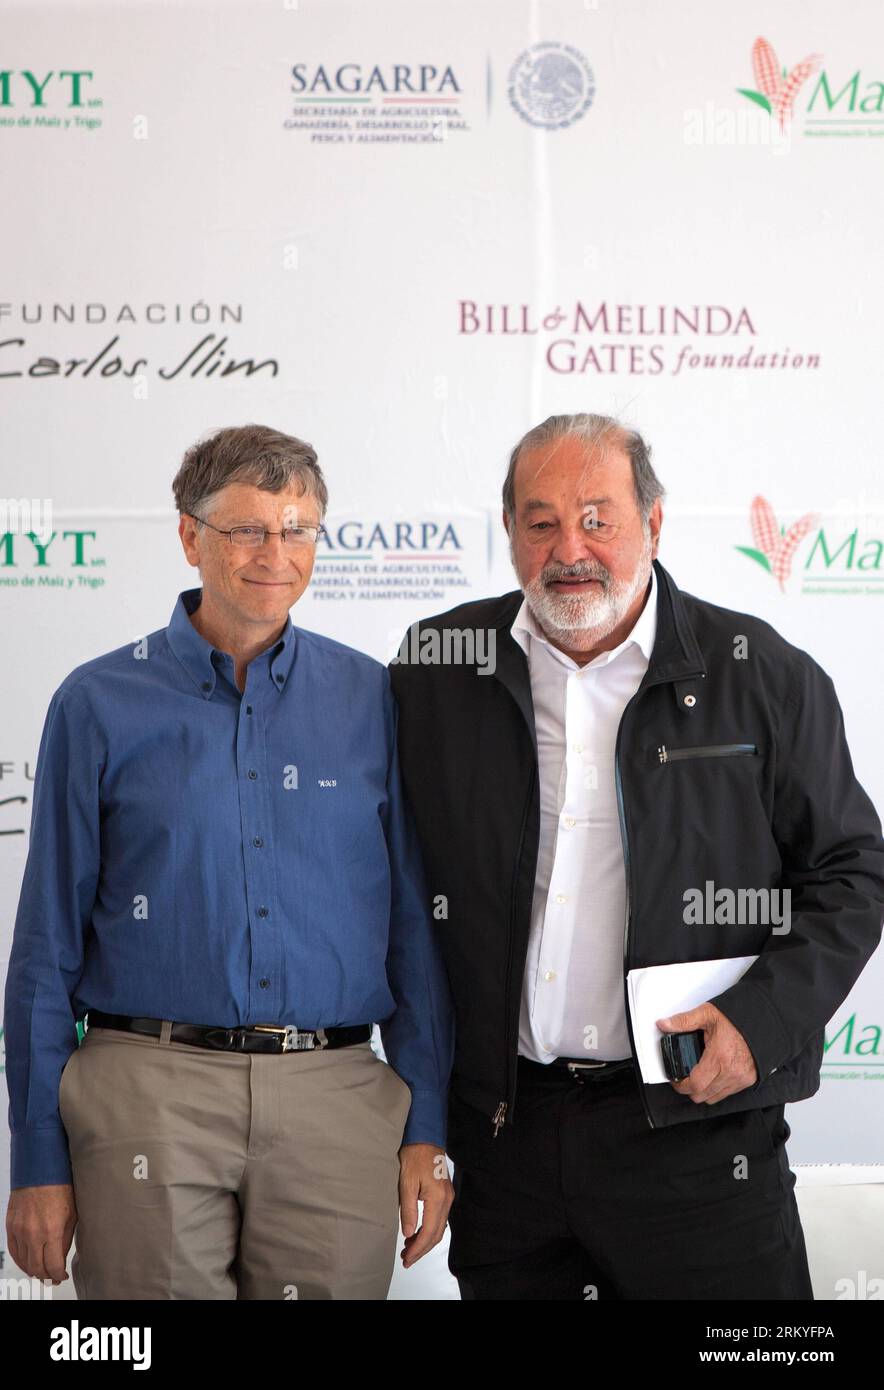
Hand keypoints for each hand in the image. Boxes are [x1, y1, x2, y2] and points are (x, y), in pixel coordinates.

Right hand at [6, 1184, 76, 1283]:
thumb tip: (61, 1259)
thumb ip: (65, 1240)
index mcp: (52, 1230)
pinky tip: (28, 1263)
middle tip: (53, 1276)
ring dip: (34, 1270)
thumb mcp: (71, 1214)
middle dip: (46, 1276)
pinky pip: (14, 1251)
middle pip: (37, 1268)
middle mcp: (33, 1233)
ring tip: (42, 1271)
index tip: (62, 1275)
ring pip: (24, 1262)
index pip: (53, 1265)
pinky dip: (21, 1261)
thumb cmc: (60, 1187)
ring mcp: (20, 1230)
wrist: (39, 1169)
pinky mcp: (11, 1226)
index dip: (58, 1275)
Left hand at [397, 1142, 452, 1268]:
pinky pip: (439, 1219)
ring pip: (439, 1228)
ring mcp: (448, 1197)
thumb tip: (409, 1233)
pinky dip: (429, 1230)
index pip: (429, 1232)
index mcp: (438, 1198)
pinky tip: (417, 1232)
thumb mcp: (406, 1183)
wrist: (425, 1138)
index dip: (418, 1248)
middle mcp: (447, 1200)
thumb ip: (408, 1210)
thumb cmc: (415, 1156)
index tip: (406, 1258)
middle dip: (422, 1249)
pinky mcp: (445, 1194)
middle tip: (406, 1259)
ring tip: (409, 1249)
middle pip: (437, 1234)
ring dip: (425, 1241)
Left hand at [657, 1002, 757, 1103]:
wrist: (763, 1021)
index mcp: (719, 1057)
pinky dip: (717, 1089)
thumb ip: (684, 1021)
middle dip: (689, 1089)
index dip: (680, 1086)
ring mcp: (741, 1079)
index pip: (695, 1085)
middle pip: (702, 1096)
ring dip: (703, 1090)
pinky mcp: (748, 1081)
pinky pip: (727, 1094)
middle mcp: (731, 1072)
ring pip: (714, 1098)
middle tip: (684, 1077)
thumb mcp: (707, 1014)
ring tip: (699, 1075)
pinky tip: (714, 1075)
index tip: (675, 1079)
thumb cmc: (737, 1018)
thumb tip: (663, 1024)